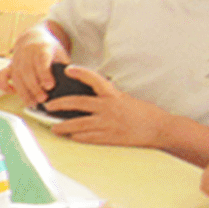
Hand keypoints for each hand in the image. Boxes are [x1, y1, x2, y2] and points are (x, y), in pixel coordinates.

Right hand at [0, 35, 67, 106]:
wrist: (33, 38)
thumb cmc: (49, 49)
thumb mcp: (60, 53)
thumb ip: (64, 66)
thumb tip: (72, 83)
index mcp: (42, 48)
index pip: (42, 60)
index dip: (45, 74)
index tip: (50, 86)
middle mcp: (27, 53)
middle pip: (27, 71)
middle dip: (34, 87)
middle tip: (43, 99)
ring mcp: (16, 60)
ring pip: (16, 76)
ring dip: (23, 91)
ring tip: (32, 103)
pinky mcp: (9, 66)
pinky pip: (2, 76)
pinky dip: (4, 85)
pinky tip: (13, 93)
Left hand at [45, 66, 173, 147]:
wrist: (160, 128)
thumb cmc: (144, 113)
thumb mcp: (125, 99)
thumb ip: (108, 97)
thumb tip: (90, 97)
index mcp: (114, 95)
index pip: (94, 79)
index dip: (80, 73)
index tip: (68, 70)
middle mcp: (109, 107)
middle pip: (77, 103)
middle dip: (59, 104)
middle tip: (48, 106)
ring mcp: (108, 123)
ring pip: (78, 124)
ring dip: (63, 126)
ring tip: (53, 128)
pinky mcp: (110, 137)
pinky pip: (88, 138)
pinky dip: (77, 137)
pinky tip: (71, 137)